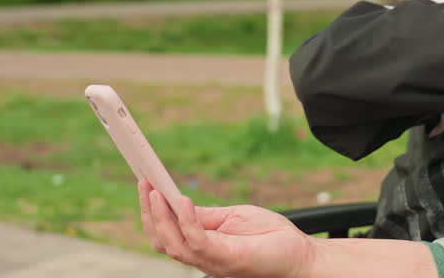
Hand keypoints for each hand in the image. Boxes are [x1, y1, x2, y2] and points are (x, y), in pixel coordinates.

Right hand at [139, 178, 313, 277]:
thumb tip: (178, 202)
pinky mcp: (226, 260)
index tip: (143, 183)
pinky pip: (197, 242)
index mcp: (201, 245)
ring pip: (172, 244)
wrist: (299, 255)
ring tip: (155, 191)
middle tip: (143, 183)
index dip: (151, 210)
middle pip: (161, 240)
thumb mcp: (232, 217)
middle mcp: (201, 256)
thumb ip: (205, 215)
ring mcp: (212, 261)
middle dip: (148, 212)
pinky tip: (183, 201)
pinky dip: (187, 221)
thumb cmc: (270, 236)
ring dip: (160, 217)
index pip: (166, 232)